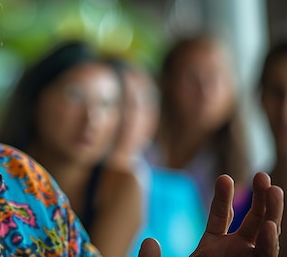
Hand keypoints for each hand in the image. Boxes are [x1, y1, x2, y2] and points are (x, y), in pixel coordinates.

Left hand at [138, 172, 283, 256]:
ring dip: (273, 214)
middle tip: (263, 176)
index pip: (221, 215)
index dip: (223, 197)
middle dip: (260, 199)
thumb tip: (150, 242)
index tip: (224, 178)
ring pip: (266, 237)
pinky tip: (270, 229)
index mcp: (213, 246)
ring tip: (275, 190)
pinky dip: (270, 246)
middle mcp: (236, 253)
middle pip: (252, 221)